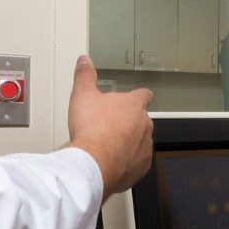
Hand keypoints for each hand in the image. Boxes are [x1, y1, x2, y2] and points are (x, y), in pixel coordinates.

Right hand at [67, 56, 152, 196]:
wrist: (94, 162)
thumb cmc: (92, 129)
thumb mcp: (83, 95)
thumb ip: (85, 76)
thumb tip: (84, 61)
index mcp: (133, 105)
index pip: (144, 95)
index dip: (138, 96)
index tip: (136, 97)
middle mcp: (144, 125)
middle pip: (141, 120)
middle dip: (128, 122)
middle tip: (109, 126)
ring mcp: (145, 147)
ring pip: (140, 141)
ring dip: (129, 142)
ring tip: (108, 145)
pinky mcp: (142, 166)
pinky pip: (137, 162)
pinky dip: (128, 161)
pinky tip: (113, 161)